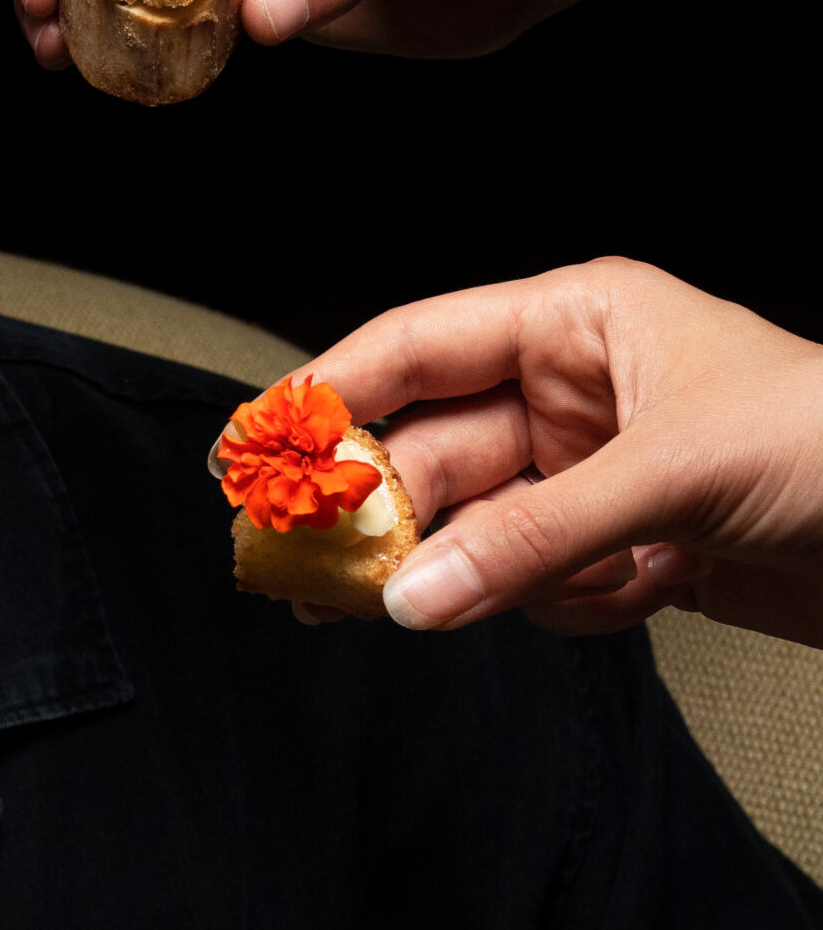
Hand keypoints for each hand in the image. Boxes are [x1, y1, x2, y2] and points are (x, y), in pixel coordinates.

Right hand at [302, 258, 822, 639]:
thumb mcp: (673, 478)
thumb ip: (528, 538)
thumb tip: (407, 597)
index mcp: (579, 319)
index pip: (413, 346)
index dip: (328, 397)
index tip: (256, 455)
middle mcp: (574, 389)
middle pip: (429, 450)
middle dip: (382, 514)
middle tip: (309, 577)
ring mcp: (597, 471)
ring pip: (475, 526)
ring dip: (471, 574)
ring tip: (435, 611)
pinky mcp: (628, 548)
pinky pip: (536, 580)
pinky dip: (564, 604)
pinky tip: (632, 600)